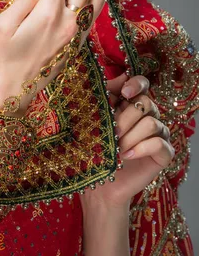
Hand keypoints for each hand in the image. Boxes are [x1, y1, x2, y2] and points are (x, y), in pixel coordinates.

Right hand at [0, 0, 105, 116]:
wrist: (11, 89)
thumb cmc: (1, 57)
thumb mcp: (1, 24)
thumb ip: (23, 1)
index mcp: (48, 14)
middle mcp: (69, 23)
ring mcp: (77, 35)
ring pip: (96, 0)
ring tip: (62, 3)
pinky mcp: (79, 45)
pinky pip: (94, 18)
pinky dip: (84, 10)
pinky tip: (64, 17)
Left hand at [80, 74, 173, 210]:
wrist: (98, 182)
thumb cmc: (95, 148)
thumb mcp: (96, 117)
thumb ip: (107, 96)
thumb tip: (121, 77)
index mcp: (131, 103)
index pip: (142, 83)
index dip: (136, 84)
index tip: (124, 92)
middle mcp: (148, 115)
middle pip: (146, 103)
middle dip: (125, 118)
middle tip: (111, 133)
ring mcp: (158, 134)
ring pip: (152, 123)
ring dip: (130, 136)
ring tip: (116, 148)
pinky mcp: (164, 154)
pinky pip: (160, 143)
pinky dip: (140, 149)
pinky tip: (126, 156)